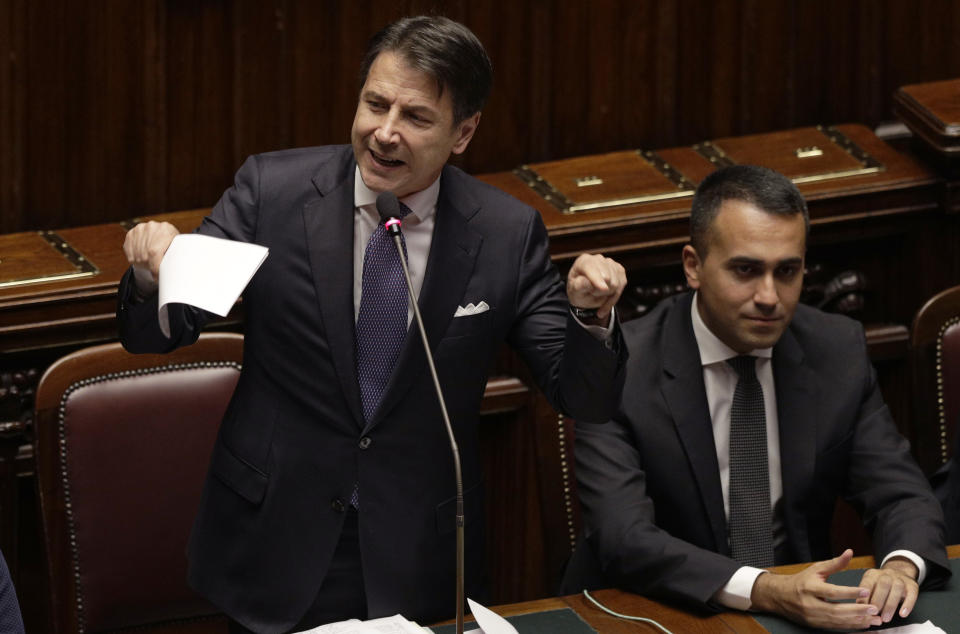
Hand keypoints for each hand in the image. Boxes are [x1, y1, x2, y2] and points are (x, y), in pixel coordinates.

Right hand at [122, 221, 179, 280]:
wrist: (163, 235)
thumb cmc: (173, 246)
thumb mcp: (178, 250)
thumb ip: (175, 259)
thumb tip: (174, 275)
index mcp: (166, 229)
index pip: (154, 252)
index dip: (155, 267)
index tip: (157, 277)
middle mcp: (152, 227)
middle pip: (145, 255)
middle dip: (149, 267)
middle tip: (155, 271)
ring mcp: (140, 229)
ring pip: (137, 255)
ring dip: (142, 264)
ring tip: (150, 264)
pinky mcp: (131, 233)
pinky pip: (129, 252)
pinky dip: (134, 259)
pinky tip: (142, 259)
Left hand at [566, 254, 626, 319]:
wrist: (587, 293)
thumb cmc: (579, 291)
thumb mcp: (575, 292)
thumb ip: (579, 286)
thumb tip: (585, 282)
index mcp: (583, 261)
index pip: (591, 267)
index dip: (598, 278)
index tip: (604, 289)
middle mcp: (598, 259)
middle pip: (607, 278)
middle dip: (600, 291)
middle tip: (592, 293)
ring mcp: (610, 263)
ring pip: (616, 284)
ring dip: (607, 295)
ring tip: (598, 294)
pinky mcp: (620, 270)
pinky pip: (621, 286)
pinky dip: (614, 296)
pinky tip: (606, 297)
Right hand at [750, 549, 882, 629]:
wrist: (780, 596)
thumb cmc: (801, 581)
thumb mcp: (816, 569)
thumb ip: (834, 564)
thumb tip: (849, 552)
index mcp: (809, 587)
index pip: (832, 591)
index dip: (849, 592)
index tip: (866, 590)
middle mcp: (809, 603)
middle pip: (836, 610)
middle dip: (857, 610)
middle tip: (874, 609)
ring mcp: (812, 616)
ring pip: (837, 621)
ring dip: (857, 621)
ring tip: (874, 619)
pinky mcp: (815, 625)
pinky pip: (835, 627)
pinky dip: (850, 626)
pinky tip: (863, 624)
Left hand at [856, 557, 918, 623]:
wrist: (899, 571)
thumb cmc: (881, 584)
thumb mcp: (870, 585)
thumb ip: (865, 596)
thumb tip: (859, 612)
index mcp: (872, 574)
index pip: (867, 584)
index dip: (864, 598)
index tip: (861, 611)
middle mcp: (886, 574)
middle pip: (882, 585)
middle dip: (878, 601)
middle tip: (874, 615)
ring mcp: (900, 579)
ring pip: (897, 589)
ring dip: (890, 605)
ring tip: (885, 618)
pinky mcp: (912, 585)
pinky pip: (911, 594)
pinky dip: (907, 605)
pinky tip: (902, 614)